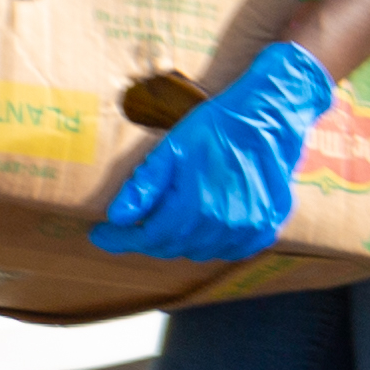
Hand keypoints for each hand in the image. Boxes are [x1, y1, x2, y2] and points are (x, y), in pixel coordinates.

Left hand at [89, 42, 337, 265]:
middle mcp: (224, 225)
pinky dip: (213, 244)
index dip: (120, 239)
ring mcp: (249, 229)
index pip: (147, 238)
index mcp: (194, 206)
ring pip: (200, 251)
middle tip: (134, 225)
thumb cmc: (216, 129)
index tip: (101, 235)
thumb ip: (144, 187)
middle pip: (172, 247)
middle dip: (148, 239)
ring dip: (180, 241)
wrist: (268, 118)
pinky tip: (205, 225)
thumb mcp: (171, 149)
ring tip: (170, 221)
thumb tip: (118, 218)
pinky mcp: (268, 227)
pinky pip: (231, 250)